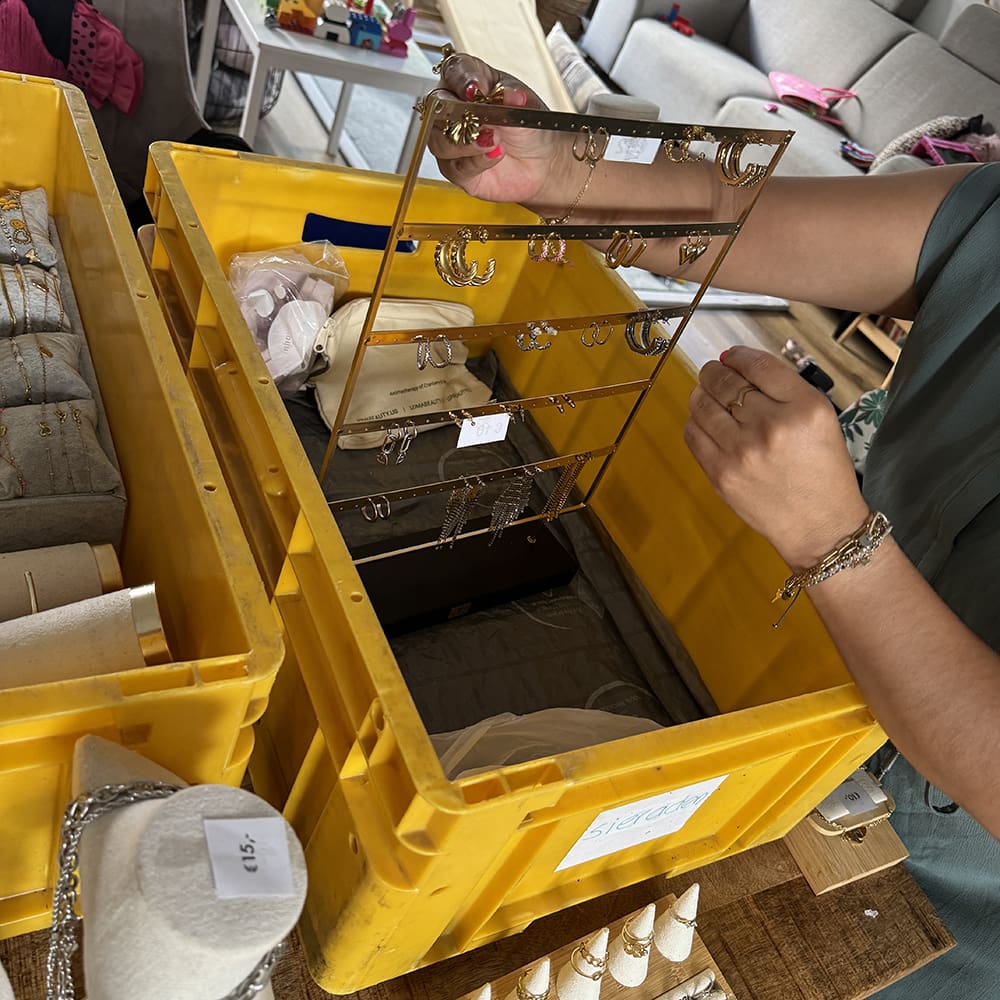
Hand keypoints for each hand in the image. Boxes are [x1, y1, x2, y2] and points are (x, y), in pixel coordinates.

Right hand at [425, 53, 567, 208]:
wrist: (543, 164)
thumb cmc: (532, 129)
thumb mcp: (527, 108)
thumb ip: (510, 101)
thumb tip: (501, 93)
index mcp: (472, 82)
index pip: (454, 70)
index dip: (461, 78)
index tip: (476, 89)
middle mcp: (456, 109)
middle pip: (436, 105)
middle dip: (456, 113)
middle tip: (480, 120)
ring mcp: (452, 140)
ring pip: (438, 140)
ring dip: (465, 142)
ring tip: (494, 140)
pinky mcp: (456, 169)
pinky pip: (455, 167)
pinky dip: (476, 162)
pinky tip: (495, 155)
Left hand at [684, 346, 869, 569]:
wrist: (819, 524)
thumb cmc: (822, 470)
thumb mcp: (821, 418)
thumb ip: (783, 389)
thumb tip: (736, 362)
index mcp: (804, 408)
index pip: (759, 366)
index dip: (738, 355)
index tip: (730, 355)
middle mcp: (771, 427)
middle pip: (726, 382)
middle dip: (714, 371)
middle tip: (713, 371)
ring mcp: (742, 452)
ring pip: (703, 404)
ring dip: (701, 392)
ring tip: (706, 392)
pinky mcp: (721, 474)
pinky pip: (693, 433)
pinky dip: (695, 421)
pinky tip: (705, 420)